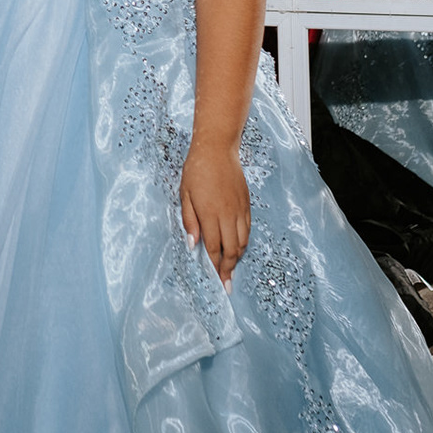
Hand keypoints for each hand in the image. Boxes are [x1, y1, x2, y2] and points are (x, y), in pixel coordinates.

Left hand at [180, 143, 250, 288]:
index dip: (215, 267)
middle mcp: (227, 214)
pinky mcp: (246, 204)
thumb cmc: (196, 170)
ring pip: (242, 241)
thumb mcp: (185, 195)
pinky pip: (248, 229)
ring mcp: (239, 209)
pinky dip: (244, 242)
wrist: (217, 149)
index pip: (214, 248)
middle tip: (226, 283)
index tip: (217, 282)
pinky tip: (238, 248)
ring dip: (237, 258)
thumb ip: (189, 220)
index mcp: (209, 214)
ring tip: (231, 269)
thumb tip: (192, 244)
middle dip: (228, 268)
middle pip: (231, 249)